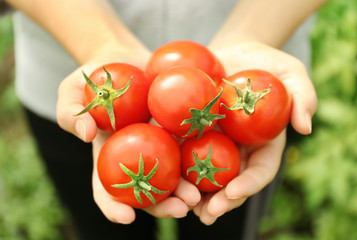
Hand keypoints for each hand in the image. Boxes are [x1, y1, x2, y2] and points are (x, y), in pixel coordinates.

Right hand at [56, 51, 200, 223]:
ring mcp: (158, 145)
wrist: (124, 59)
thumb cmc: (94, 77)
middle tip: (180, 209)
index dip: (114, 207)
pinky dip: (200, 158)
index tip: (126, 218)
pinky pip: (190, 145)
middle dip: (162, 206)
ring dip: (186, 190)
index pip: (107, 190)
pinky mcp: (177, 128)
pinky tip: (215, 165)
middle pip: (147, 191)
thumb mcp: (72, 90)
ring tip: (198, 196)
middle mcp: (136, 157)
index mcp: (108, 156)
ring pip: (173, 175)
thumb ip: (70, 112)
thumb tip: (84, 133)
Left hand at [193, 41, 316, 224]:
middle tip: (209, 213)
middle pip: (232, 181)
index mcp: (264, 142)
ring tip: (185, 209)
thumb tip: (305, 128)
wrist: (232, 53)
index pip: (261, 169)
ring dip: (196, 195)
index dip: (250, 183)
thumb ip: (302, 96)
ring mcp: (214, 143)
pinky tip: (166, 182)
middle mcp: (239, 148)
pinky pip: (183, 153)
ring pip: (206, 175)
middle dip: (222, 200)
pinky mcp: (191, 132)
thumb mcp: (291, 72)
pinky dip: (176, 170)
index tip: (235, 191)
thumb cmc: (265, 61)